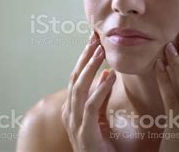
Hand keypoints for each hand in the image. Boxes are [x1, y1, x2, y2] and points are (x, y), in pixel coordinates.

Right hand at [61, 32, 116, 151]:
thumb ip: (100, 98)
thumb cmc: (102, 146)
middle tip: (94, 38)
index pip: (76, 77)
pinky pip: (91, 105)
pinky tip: (109, 75)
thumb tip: (105, 75)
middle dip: (84, 57)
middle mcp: (69, 113)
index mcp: (71, 108)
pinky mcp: (85, 131)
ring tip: (100, 51)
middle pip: (74, 78)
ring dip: (90, 68)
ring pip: (79, 88)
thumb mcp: (101, 117)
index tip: (94, 41)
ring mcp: (74, 122)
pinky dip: (100, 88)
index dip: (84, 58)